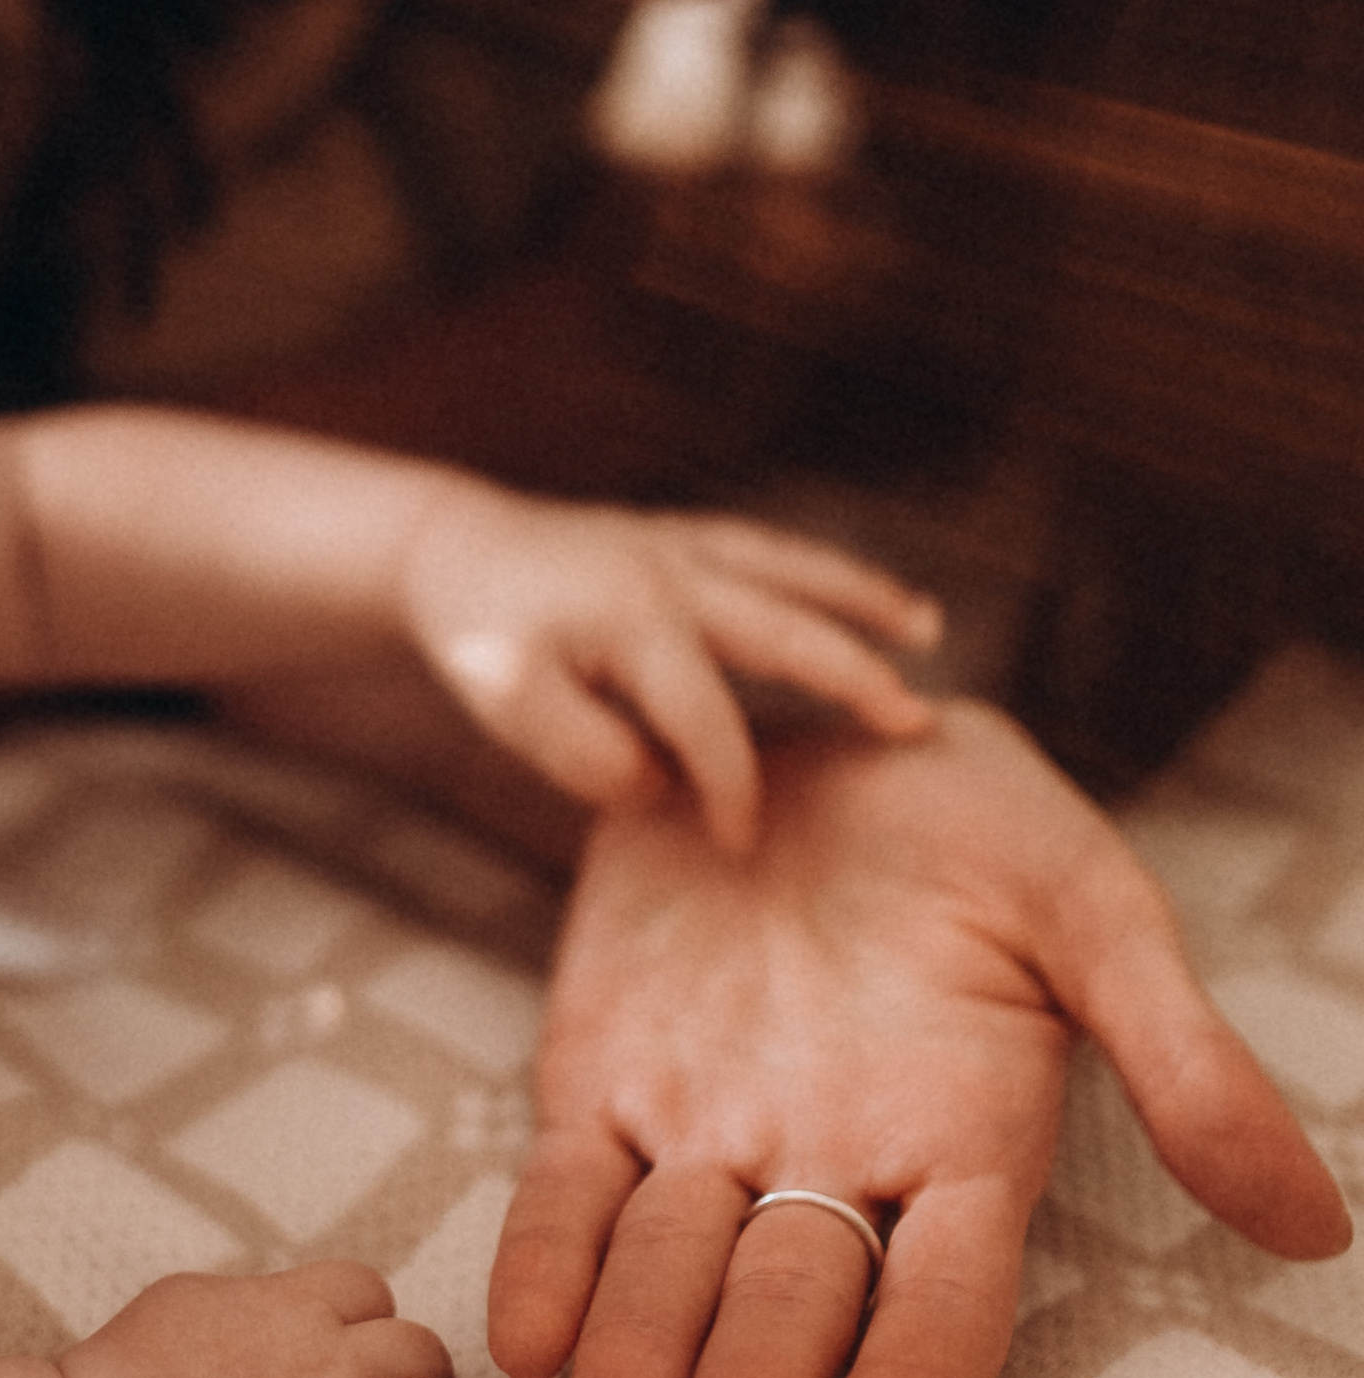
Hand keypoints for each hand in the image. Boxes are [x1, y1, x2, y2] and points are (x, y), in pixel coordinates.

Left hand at [401, 484, 940, 853]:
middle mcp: (672, 573)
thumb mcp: (508, 705)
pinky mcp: (682, 533)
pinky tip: (869, 597)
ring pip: (792, 570)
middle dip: (853, 678)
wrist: (452, 549)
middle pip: (783, 627)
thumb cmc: (483, 637)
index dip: (728, 790)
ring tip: (926, 630)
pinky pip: (770, 550)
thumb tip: (667, 778)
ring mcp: (682, 545)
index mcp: (632, 622)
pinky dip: (825, 570)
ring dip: (863, 598)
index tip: (739, 844)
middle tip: (914, 726)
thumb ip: (587, 754)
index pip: (707, 724)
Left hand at [488, 700, 1351, 1377]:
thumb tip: (1311, 1226)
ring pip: (671, 1274)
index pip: (943, 1305)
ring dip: (638, 1372)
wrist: (813, 713)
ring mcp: (710, 1125)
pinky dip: (547, 1260)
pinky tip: (524, 1338)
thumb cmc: (977, 825)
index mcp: (962, 1144)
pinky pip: (569, 1187)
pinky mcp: (603, 1070)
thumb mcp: (1093, 910)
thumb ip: (1182, 1060)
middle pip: (791, 1318)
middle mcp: (832, 1162)